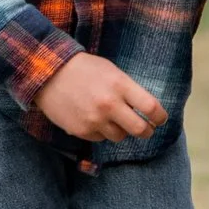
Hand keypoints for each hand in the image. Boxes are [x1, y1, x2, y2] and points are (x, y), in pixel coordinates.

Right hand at [36, 52, 168, 141]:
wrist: (49, 74)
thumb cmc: (84, 69)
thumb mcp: (112, 71)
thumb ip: (129, 90)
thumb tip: (146, 110)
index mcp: (120, 85)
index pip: (151, 108)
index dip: (160, 117)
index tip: (160, 119)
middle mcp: (109, 105)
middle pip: (141, 130)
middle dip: (147, 131)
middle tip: (147, 129)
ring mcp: (95, 120)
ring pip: (120, 136)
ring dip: (121, 130)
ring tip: (112, 118)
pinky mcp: (82, 131)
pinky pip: (101, 138)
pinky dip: (101, 131)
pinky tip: (93, 117)